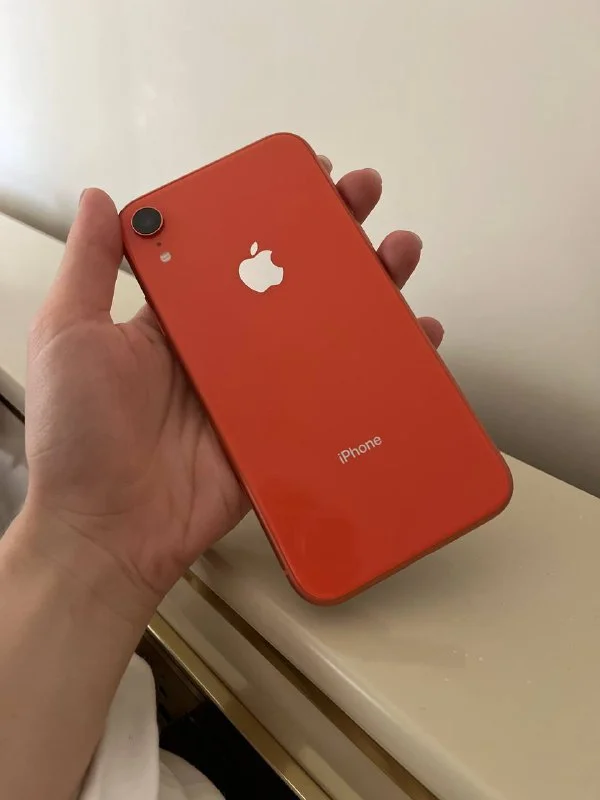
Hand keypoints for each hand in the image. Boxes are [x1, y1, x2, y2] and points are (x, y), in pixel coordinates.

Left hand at [24, 160, 443, 603]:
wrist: (111, 534)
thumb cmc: (80, 436)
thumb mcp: (70, 335)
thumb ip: (89, 267)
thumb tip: (97, 197)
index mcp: (181, 318)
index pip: (237, 252)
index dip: (272, 213)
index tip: (306, 177)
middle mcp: (226, 347)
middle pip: (291, 282)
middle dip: (333, 235)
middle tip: (364, 197)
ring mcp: (260, 389)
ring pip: (324, 330)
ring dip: (366, 288)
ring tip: (397, 254)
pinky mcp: (284, 431)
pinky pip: (337, 393)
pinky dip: (380, 366)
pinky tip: (413, 337)